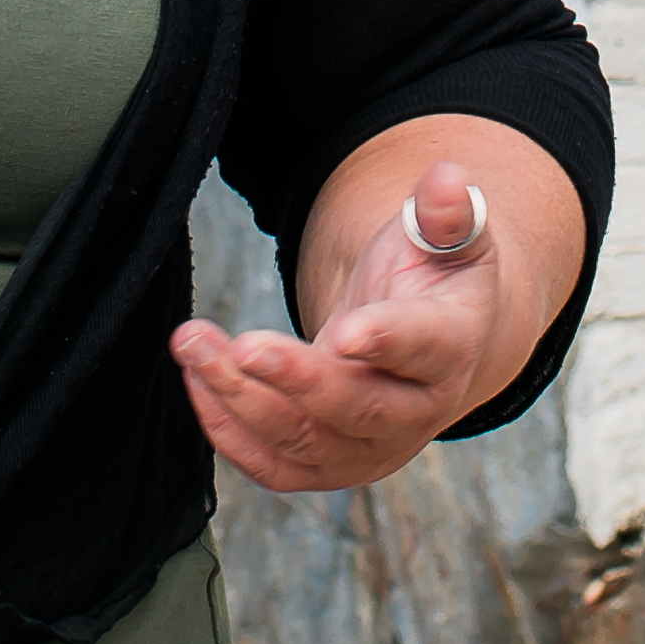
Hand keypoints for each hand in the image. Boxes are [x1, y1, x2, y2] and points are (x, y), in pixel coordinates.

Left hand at [174, 150, 526, 494]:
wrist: (428, 343)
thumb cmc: (433, 278)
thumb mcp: (452, 237)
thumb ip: (446, 211)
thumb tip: (445, 177)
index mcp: (452, 347)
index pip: (423, 347)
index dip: (385, 340)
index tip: (343, 332)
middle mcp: (418, 412)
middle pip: (356, 407)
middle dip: (295, 380)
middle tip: (242, 345)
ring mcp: (371, 448)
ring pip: (303, 440)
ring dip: (240, 398)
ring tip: (192, 343)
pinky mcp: (328, 466)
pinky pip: (274, 466)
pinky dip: (229, 431)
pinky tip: (198, 379)